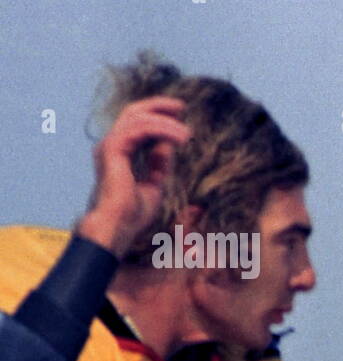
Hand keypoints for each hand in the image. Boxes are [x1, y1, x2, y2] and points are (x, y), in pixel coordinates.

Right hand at [77, 96, 190, 257]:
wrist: (117, 226)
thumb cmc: (132, 213)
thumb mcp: (154, 184)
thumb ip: (159, 164)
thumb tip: (169, 145)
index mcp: (119, 152)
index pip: (136, 124)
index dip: (158, 117)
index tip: (180, 117)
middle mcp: (112, 145)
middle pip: (133, 113)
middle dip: (158, 106)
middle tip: (181, 106)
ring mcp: (110, 145)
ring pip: (138, 118)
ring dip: (166, 122)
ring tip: (187, 134)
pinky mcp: (113, 149)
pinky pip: (139, 129)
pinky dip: (161, 129)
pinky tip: (179, 138)